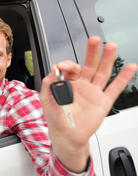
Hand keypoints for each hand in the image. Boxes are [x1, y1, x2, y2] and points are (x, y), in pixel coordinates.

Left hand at [40, 36, 137, 171]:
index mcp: (67, 83)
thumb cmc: (56, 118)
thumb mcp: (46, 100)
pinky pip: (115, 88)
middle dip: (91, 52)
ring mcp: (93, 92)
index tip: (62, 67)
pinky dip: (123, 78)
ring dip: (107, 59)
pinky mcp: (103, 102)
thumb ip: (48, 84)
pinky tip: (129, 67)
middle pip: (89, 64)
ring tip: (111, 46)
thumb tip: (53, 71)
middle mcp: (82, 85)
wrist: (66, 136)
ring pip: (102, 72)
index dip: (67, 65)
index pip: (70, 68)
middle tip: (94, 40)